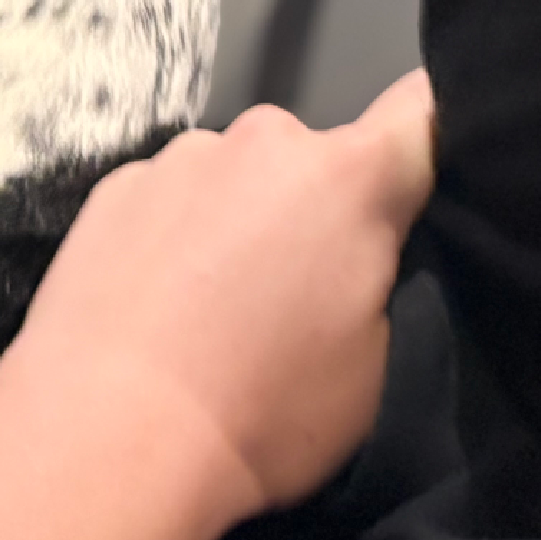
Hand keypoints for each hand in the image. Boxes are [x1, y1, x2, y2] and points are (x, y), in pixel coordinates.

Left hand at [0, 69, 435, 539]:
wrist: (107, 427)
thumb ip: (376, 271)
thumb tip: (359, 248)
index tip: (426, 170)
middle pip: (314, 160)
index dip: (433, 136)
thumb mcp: (372, 361)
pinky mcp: (112, 185)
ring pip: (236, 178)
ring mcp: (177, 157)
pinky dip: (175, 235)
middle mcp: (261, 142)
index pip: (421, 112)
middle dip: (316, 211)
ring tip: (214, 308)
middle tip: (298, 294)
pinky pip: (170, 197)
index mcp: (347, 179)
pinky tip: (159, 301)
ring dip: (239, 220)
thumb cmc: (259, 409)